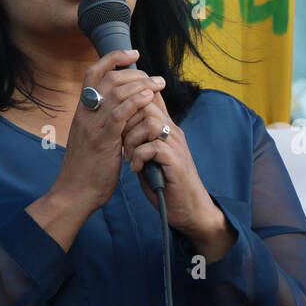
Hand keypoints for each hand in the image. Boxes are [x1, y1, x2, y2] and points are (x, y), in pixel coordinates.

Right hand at [55, 49, 164, 212]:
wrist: (74, 192)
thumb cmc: (86, 168)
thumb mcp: (91, 137)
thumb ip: (102, 120)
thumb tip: (122, 107)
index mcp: (82, 110)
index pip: (93, 73)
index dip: (112, 58)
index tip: (132, 53)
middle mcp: (85, 113)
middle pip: (108, 77)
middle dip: (134, 71)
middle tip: (153, 76)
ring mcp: (93, 126)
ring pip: (115, 92)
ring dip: (141, 83)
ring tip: (159, 83)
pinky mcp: (103, 140)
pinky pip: (119, 114)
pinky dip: (136, 101)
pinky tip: (149, 97)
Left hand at [124, 91, 228, 253]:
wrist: (188, 209)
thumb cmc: (165, 184)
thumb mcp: (149, 156)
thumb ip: (139, 139)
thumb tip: (119, 126)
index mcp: (166, 127)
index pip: (151, 96)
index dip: (131, 99)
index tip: (116, 117)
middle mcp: (172, 131)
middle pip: (146, 104)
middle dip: (126, 121)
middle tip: (121, 143)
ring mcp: (176, 145)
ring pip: (149, 122)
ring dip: (132, 139)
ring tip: (129, 157)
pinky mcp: (176, 161)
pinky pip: (153, 147)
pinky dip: (139, 157)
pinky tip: (136, 169)